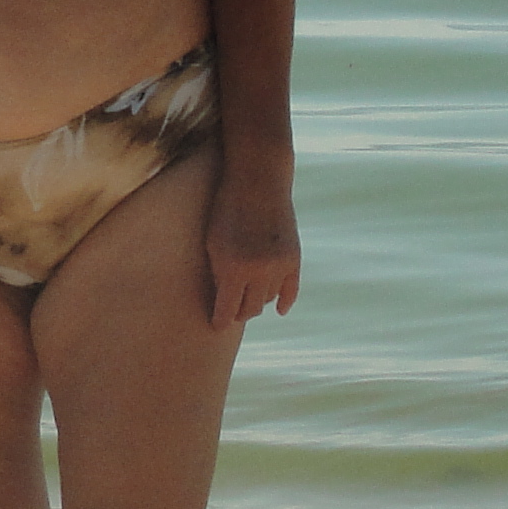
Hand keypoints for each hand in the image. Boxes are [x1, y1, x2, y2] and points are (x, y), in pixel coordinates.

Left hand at [204, 155, 299, 332]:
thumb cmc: (226, 209)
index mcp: (233, 268)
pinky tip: (279, 309)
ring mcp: (279, 265)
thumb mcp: (213, 241)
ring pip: (268, 300)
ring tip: (247, 298)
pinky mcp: (294, 258)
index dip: (220, 321)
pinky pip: (291, 291)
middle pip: (249, 309)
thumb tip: (223, 302)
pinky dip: (284, 301)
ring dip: (257, 301)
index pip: (227, 310)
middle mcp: (259, 272)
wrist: (259, 181)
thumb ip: (218, 273)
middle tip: (231, 313)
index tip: (215, 327)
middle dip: (238, 313)